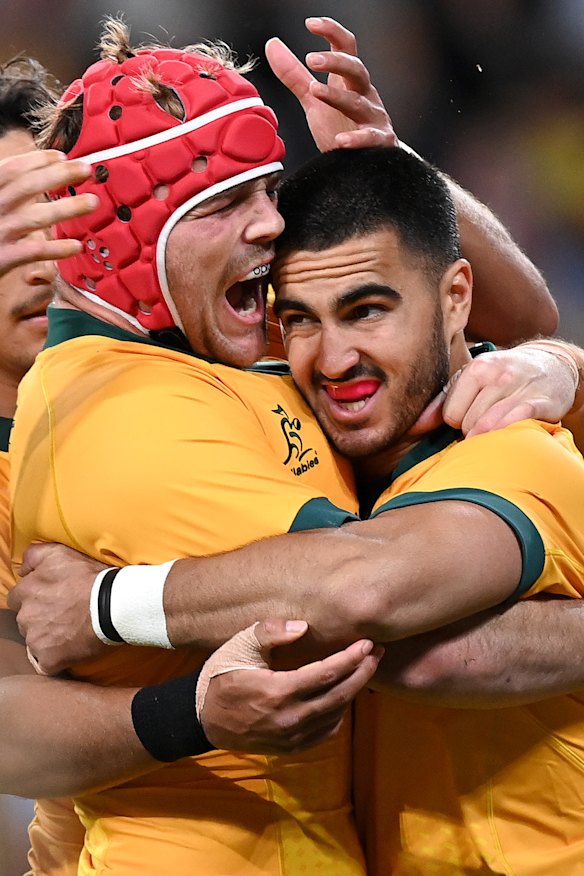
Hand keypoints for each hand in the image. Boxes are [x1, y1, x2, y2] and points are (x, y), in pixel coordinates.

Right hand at [0, 149, 96, 274]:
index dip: (37, 160)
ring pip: (35, 217)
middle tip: (87, 169)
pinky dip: (56, 249)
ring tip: (92, 203)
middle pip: (27, 186)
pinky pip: (34, 251)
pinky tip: (77, 246)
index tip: (62, 156)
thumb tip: (38, 172)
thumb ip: (7, 190)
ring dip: (67, 208)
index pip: (11, 169)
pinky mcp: (2, 258)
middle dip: (59, 175)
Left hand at [9, 543, 108, 674]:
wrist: (113, 604)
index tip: (52, 599)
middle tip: (64, 615)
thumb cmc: (90, 577)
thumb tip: (22, 569)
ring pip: (34, 642)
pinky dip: (56, 658)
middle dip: (40, 618)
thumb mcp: (60, 553)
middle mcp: (25, 617)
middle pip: (25, 621)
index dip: (35, 598)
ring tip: (71, 631)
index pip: (17, 598)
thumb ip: (34, 555)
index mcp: (26, 592)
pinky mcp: (49, 660)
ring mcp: (36, 640)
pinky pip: (45, 663)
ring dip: (48, 638)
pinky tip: (70, 650)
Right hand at [200, 618, 382, 753]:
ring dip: (355, 691)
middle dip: (363, 672)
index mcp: (277, 691)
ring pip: (336, 714)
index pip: (326, 674)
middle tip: (378, 652)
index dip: (351, 658)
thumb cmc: (222, 674)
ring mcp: (291, 737)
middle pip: (339, 695)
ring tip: (366, 668)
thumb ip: (270, 632)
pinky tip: (344, 694)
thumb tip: (304, 627)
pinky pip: (326, 731)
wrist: (203, 717)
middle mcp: (289, 718)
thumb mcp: (240, 645)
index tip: (367, 643)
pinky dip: (340, 712)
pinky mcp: (291, 747)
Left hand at [266, 16, 397, 152]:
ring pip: (359, 102)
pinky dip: (356, 139)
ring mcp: (374, 118)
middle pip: (356, 69)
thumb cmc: (341, 127)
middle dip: (335, 62)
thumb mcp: (314, 100)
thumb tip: (272, 44)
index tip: (310, 23)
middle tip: (310, 60)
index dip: (332, 31)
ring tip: (315, 91)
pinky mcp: (379, 143)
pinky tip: (340, 140)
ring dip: (337, 96)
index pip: (346, 47)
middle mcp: (365, 94)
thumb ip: (294, 75)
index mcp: (349, 81)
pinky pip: (370, 138)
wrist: (365, 162)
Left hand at [409, 344, 578, 438]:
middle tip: (486, 423)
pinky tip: (511, 432)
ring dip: (490, 437)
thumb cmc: (504, 378)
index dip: (459, 422)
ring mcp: (519, 388)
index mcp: (475, 369)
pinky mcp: (540, 402)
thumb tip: (414, 427)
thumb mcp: (472, 381)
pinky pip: (513, 424)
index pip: (450, 415)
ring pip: (487, 427)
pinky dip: (507, 434)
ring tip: (496, 429)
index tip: (470, 416)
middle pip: (468, 424)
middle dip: (474, 430)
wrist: (553, 365)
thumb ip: (442, 403)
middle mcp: (496, 375)